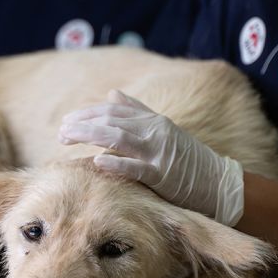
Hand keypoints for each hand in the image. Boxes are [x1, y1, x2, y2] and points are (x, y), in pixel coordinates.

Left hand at [58, 90, 245, 225]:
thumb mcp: (163, 129)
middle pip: (111, 121)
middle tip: (61, 132)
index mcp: (152, 120)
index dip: (87, 114)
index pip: (112, 111)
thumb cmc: (186, 159)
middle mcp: (154, 131)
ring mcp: (158, 151)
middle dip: (82, 125)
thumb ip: (137, 112)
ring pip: (118, 138)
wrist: (217, 183)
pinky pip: (136, 167)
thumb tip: (112, 94)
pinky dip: (116, 163)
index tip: (66, 121)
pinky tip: (97, 161)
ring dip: (89, 136)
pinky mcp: (163, 174)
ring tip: (67, 138)